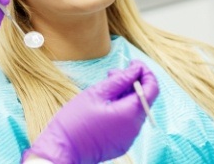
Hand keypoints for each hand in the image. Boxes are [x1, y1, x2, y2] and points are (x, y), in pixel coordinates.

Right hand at [22, 60, 159, 163]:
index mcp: (129, 114)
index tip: (133, 63)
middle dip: (133, 82)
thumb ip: (120, 80)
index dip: (145, 73)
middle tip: (114, 72)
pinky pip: (128, 121)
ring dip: (126, 95)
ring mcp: (129, 138)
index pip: (151, 89)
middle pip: (144, 99)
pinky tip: (106, 103)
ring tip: (107, 87)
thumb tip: (136, 69)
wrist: (61, 149)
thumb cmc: (75, 121)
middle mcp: (134, 128)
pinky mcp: (121, 143)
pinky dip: (122, 109)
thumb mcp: (96, 93)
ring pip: (135, 110)